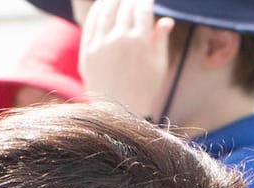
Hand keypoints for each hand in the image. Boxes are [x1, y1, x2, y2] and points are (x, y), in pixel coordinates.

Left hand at [78, 0, 176, 117]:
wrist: (120, 110)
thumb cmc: (145, 89)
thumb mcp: (159, 65)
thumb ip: (161, 40)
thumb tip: (167, 20)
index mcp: (140, 42)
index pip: (142, 10)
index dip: (145, 1)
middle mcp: (119, 39)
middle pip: (124, 7)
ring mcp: (100, 44)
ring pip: (105, 11)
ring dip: (111, 0)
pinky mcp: (87, 51)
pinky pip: (91, 23)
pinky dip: (97, 11)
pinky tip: (102, 7)